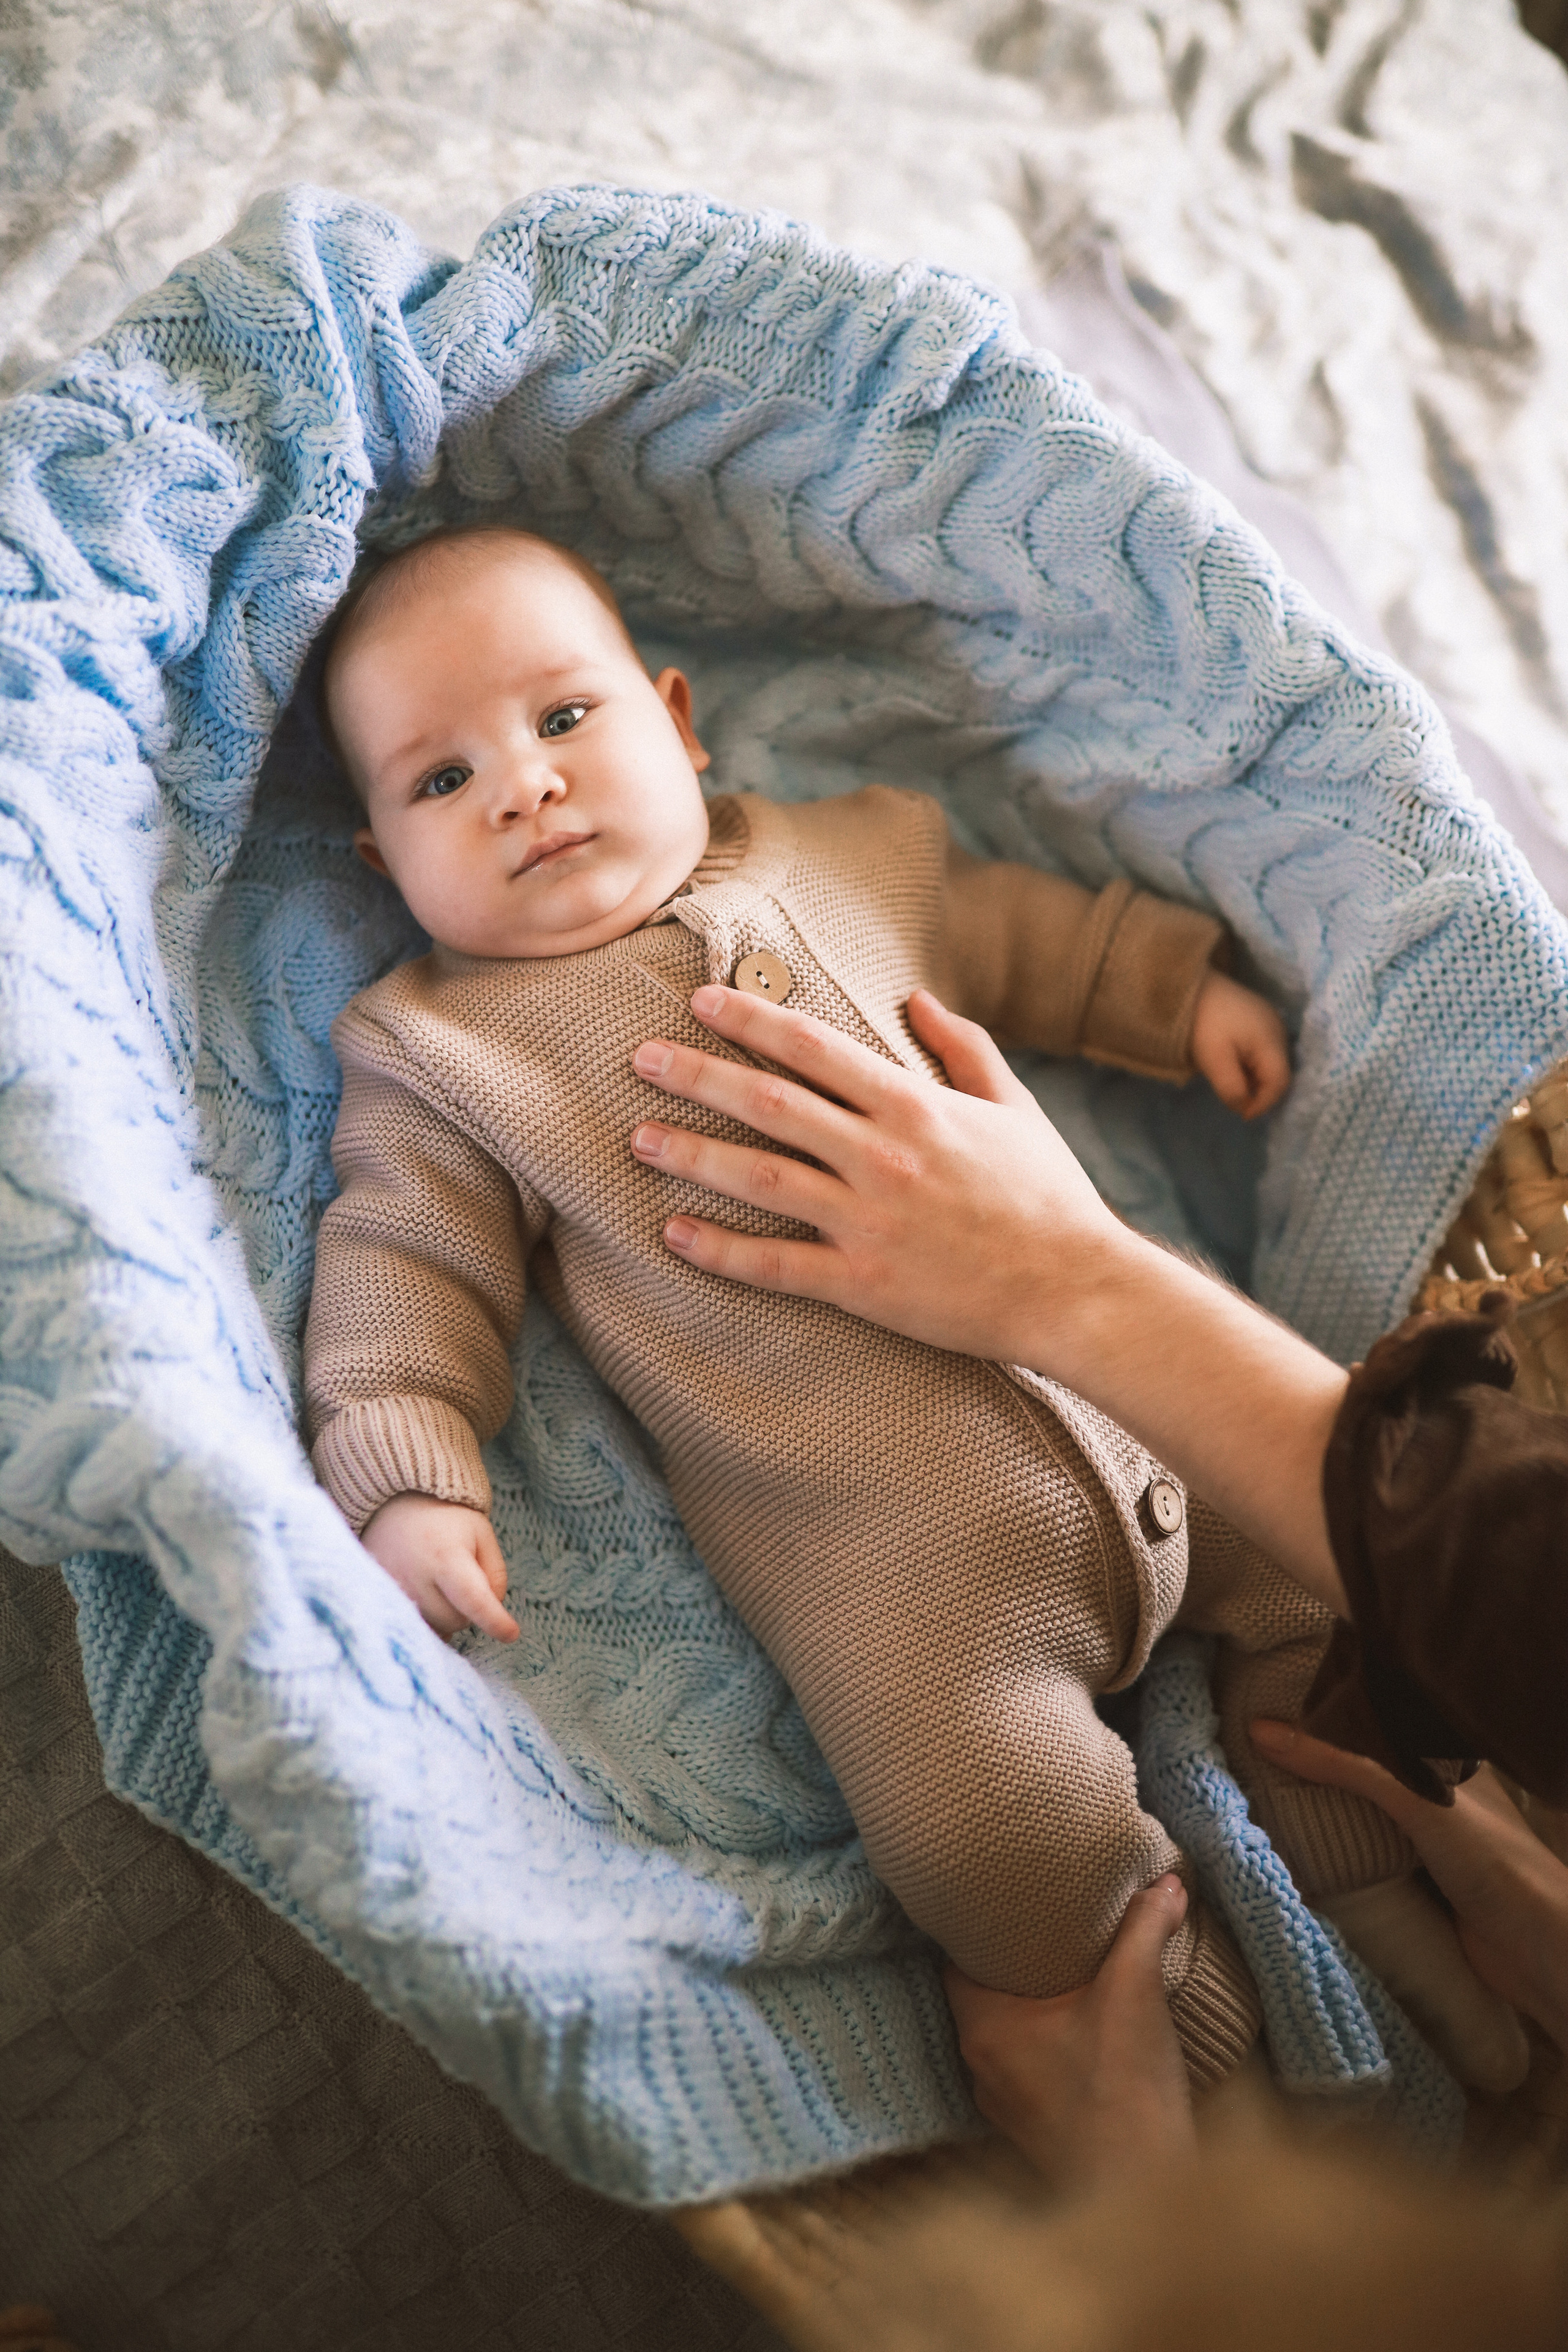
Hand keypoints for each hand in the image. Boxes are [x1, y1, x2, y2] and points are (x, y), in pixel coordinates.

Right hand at [360, 1494, 519, 1642]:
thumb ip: (495, 1574)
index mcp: (445, 1557)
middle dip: (467, 1611)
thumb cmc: (447, 1520)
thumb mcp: (482, 1535)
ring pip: (432, 1629)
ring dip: (444, 1617)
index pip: (474, 1599)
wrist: (396, 1504)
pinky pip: (409, 1627)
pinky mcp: (376, 1599)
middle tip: (462, 1584)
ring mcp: (390, 1591)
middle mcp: (414, 1578)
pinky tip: (424, 1599)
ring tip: (439, 1586)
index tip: (511, 1634)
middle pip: (454, 1621)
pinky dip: (424, 1620)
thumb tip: (491, 1612)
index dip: (494, 1620)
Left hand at [630, 983, 1116, 1366]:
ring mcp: (868, 1221)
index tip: (700, 1000)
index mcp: (915, 1105)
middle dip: (699, 1075)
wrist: (1077, 1290)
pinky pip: (776, 1264)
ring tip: (640, 1138)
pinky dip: (721, 1250)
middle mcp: (882, 1156)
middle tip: (641, 1057)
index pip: (814, 1047)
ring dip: (692, 1154)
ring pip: (759, 1178)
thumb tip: (917, 999)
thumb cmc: (1049, 1196)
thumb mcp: (1013, 1107)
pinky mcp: (863, 1283)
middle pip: (769, 1103)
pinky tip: (675, 1234)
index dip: (751, 1019)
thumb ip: (963, 1048)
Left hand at [943, 1875, 1194, 2187]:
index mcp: (983, 2027)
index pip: (952, 1959)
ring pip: (1002, 2033)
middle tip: (1032, 1922)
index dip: (970, 1924)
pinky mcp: (1032, 2128)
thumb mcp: (1136, 1993)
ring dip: (1025, 2004)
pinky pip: (1024, 2067)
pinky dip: (1042, 2042)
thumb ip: (1145, 1929)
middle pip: (978, 1993)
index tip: (994, 1897)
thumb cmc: (1125, 2094)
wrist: (1143, 2197)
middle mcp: (979, 2066)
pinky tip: (1076, 2027)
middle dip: (1005, 1959)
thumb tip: (1167, 1881)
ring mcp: (1004, 2104)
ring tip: (1056, 1968)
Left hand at [1190, 971, 1290, 1118]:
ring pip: (1271, 1062)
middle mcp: (1279, 1030)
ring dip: (1255, 1078)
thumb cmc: (1202, 1024)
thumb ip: (1232, 1088)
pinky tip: (1232, 1064)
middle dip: (1260, 1092)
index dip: (1264, 1103)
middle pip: (1279, 1072)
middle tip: (1236, 1100)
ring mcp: (1271, 1021)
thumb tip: (1243, 1107)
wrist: (1189, 986)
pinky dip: (1251, 1064)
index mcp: (1271, 1040)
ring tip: (1231, 1081)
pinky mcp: (1260, 1018)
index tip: (1242, 1114)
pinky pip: (1263, 1049)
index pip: (1280, 1082)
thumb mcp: (1214, 1061)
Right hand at [1252, 1722, 1567, 2057]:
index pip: (1381, 1716)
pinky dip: (1330, 1851)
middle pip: (1364, 1766)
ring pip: (1359, 1812)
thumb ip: (1345, 1763)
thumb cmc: (1491, 1859)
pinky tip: (1291, 1842)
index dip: (1336, 1701)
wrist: (1537, 1952)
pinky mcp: (1413, 1883)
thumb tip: (1260, 1731)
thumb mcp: (1415, 1799)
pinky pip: (1361, 1856)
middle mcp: (1433, 1793)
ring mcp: (1424, 1840)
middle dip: (1317, 1756)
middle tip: (1251, 1738)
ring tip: (1256, 1782)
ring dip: (1319, 1807)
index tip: (1276, 1687)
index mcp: (1445, 1758)